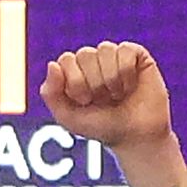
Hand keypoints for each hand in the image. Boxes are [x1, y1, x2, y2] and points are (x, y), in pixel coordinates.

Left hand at [41, 41, 182, 186]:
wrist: (135, 136)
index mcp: (73, 70)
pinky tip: (131, 86)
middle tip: (104, 100)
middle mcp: (92, 60)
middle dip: (94, 84)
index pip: (66, 60)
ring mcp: (114, 55)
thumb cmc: (102, 127)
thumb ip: (51, 94)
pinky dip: (127, 74)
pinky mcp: (136, 54)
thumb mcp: (68, 118)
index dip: (76, 83)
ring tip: (118, 95)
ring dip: (111, 80)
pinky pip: (124, 51)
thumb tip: (52, 64)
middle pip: (84, 54)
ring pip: (104, 50)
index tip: (85, 102)